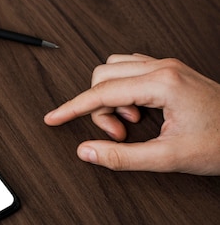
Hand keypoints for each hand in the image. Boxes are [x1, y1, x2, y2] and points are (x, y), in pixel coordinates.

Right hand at [44, 54, 219, 174]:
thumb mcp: (167, 158)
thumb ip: (121, 156)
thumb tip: (86, 151)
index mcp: (161, 83)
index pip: (100, 92)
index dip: (72, 108)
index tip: (52, 118)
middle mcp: (162, 67)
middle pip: (103, 75)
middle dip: (99, 107)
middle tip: (118, 134)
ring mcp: (167, 66)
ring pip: (115, 70)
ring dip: (112, 98)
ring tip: (131, 124)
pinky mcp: (171, 71)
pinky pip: (131, 71)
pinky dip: (125, 92)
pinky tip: (139, 113)